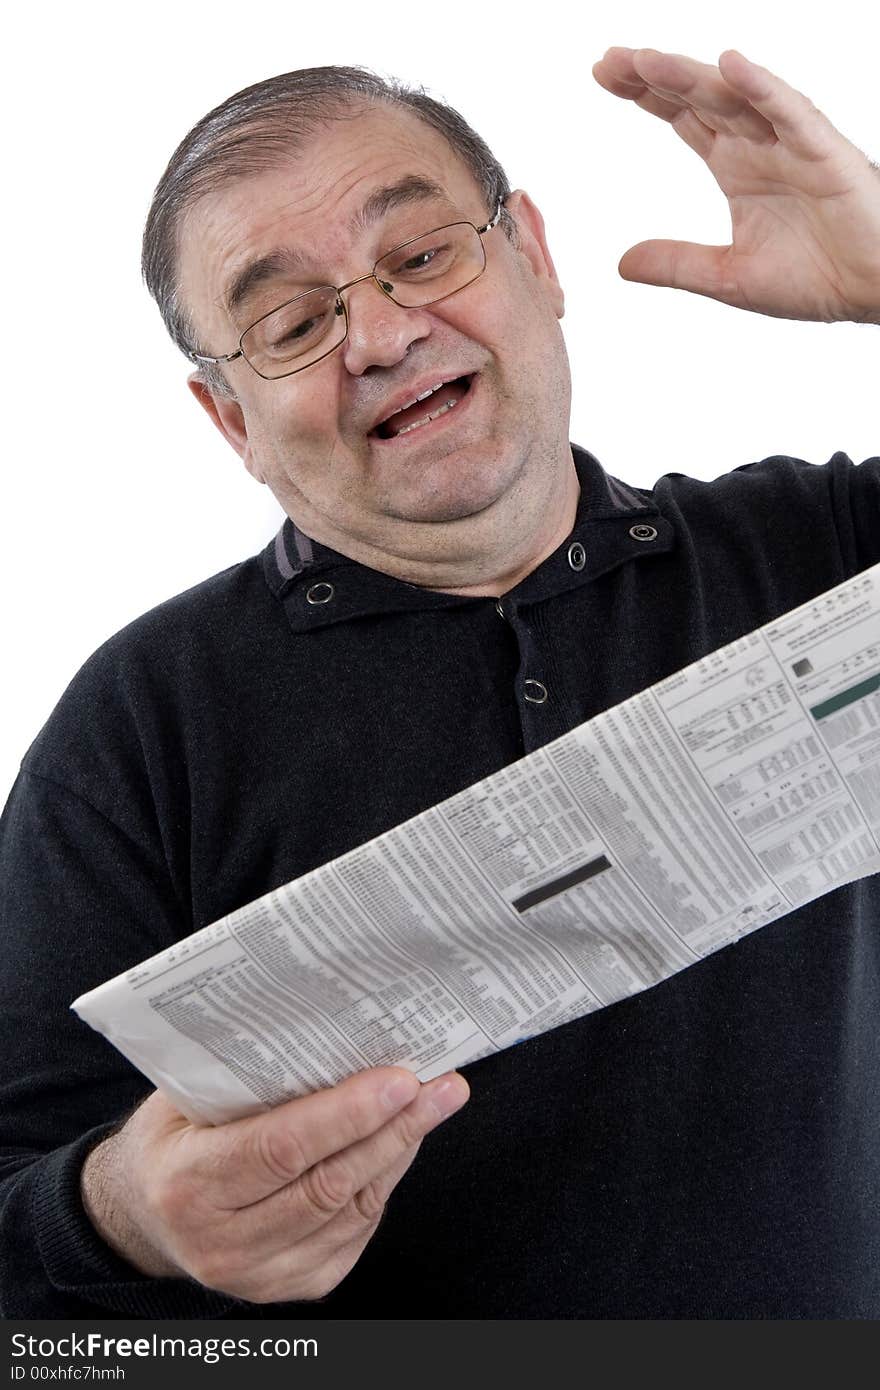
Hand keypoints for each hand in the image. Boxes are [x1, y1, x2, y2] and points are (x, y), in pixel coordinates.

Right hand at [80, 1066, 467, 1302]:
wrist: (142, 1213)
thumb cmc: (172, 1136)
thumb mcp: (187, 1096)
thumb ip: (249, 1076)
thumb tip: (338, 1030)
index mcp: (188, 1184)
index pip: (281, 1149)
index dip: (346, 1115)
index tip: (400, 1080)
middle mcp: (220, 1242)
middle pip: (329, 1184)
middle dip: (395, 1129)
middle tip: (441, 1086)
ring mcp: (257, 1275)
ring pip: (351, 1210)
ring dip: (400, 1152)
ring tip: (434, 1104)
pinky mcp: (291, 1286)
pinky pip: (355, 1232)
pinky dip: (384, 1183)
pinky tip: (401, 1143)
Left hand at [592, 47, 879, 323]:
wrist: (873, 289)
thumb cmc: (817, 278)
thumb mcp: (728, 277)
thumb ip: (677, 264)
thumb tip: (622, 263)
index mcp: (736, 167)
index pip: (682, 117)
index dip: (644, 94)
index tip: (603, 74)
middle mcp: (759, 145)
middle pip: (698, 97)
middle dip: (653, 76)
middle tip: (610, 59)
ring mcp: (791, 142)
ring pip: (735, 97)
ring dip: (691, 77)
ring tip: (648, 60)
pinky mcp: (824, 151)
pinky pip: (790, 111)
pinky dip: (761, 88)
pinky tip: (731, 66)